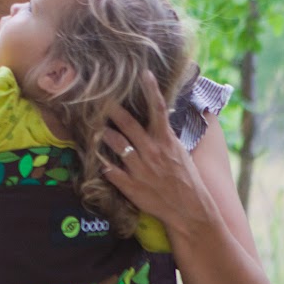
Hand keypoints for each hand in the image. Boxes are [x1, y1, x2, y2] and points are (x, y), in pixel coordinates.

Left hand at [99, 73, 207, 229]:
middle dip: (113, 110)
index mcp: (166, 141)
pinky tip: (94, 156)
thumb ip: (166, 135)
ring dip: (104, 134)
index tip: (144, 73)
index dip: (151, 90)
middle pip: (128, 124)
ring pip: (115, 144)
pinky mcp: (130, 185)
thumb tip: (161, 116)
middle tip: (100, 98)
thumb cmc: (186, 178)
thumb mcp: (180, 152)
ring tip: (94, 127)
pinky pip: (110, 170)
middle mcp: (151, 151)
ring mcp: (139, 168)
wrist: (188, 209)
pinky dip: (101, 162)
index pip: (158, 109)